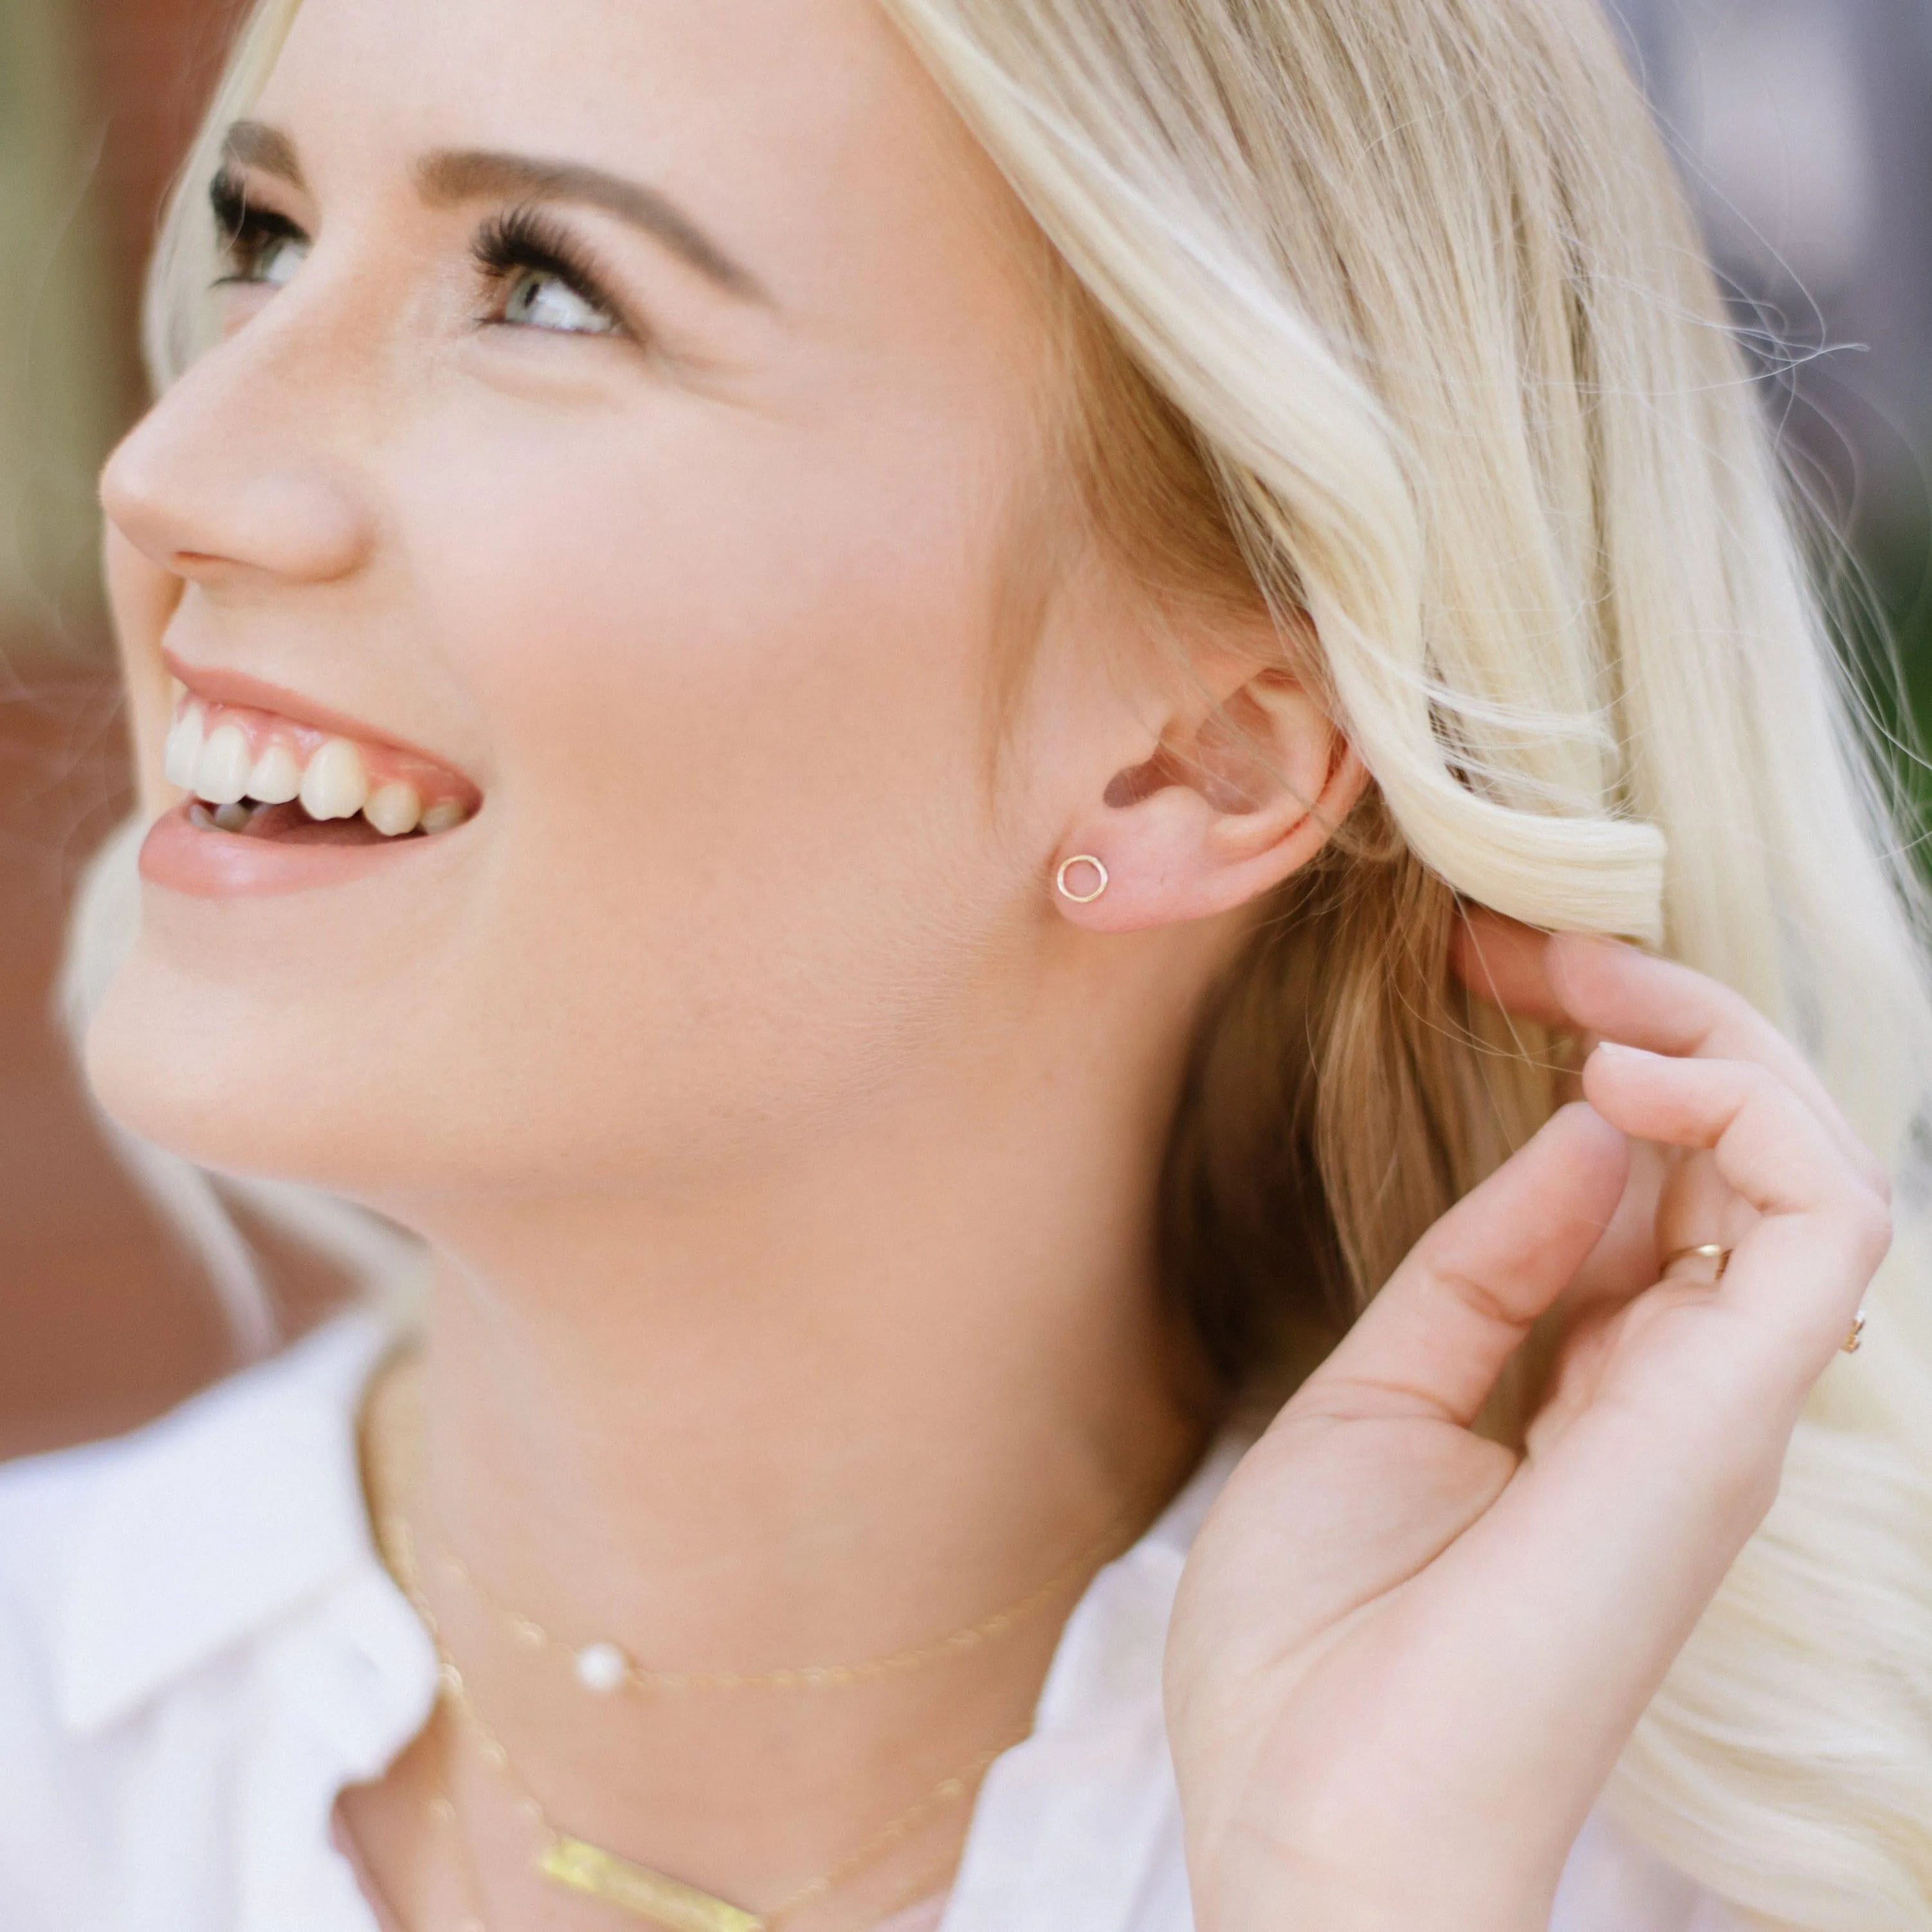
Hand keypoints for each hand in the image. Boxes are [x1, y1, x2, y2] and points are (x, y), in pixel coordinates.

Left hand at [1164, 922, 1890, 1931]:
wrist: (1314, 1812)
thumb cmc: (1321, 1638)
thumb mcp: (1374, 1400)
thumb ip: (1485, 1270)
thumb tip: (1581, 1136)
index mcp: (1598, 1389)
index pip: (1657, 1187)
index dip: (1591, 1062)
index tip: (1484, 970)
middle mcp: (1683, 1388)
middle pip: (1741, 1156)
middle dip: (1652, 1020)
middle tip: (1525, 946)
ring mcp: (1718, 1403)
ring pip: (1809, 1165)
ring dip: (1708, 1040)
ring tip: (1582, 991)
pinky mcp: (1728, 1418)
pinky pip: (1823, 1223)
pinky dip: (1747, 1119)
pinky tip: (1622, 1080)